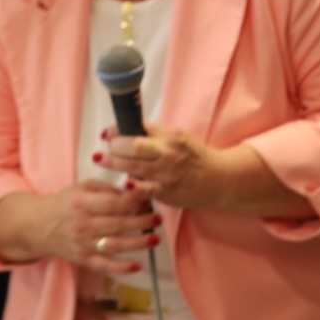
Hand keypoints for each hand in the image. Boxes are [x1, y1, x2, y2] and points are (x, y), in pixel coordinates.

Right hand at [39, 179, 159, 272]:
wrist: (38, 226)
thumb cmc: (63, 204)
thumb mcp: (81, 188)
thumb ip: (105, 188)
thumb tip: (131, 192)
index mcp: (83, 204)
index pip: (114, 202)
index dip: (135, 201)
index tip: (149, 198)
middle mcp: (83, 225)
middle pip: (119, 224)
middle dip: (142, 221)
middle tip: (157, 218)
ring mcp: (83, 244)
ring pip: (116, 245)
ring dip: (138, 243)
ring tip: (154, 238)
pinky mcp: (83, 259)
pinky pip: (104, 265)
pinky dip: (121, 267)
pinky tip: (137, 265)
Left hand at [97, 122, 227, 208]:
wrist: (219, 179)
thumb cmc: (195, 158)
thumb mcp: (178, 138)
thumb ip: (154, 135)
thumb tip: (126, 133)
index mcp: (170, 136)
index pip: (140, 128)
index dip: (119, 130)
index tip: (108, 133)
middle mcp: (167, 153)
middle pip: (134, 146)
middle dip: (115, 145)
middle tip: (105, 147)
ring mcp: (165, 173)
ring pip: (133, 166)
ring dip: (113, 162)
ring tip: (100, 159)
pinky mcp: (164, 191)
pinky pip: (143, 189)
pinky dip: (131, 187)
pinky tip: (122, 183)